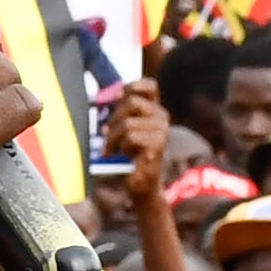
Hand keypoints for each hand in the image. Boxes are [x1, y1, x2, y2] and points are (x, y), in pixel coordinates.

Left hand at [100, 79, 174, 216]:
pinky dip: (122, 147)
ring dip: (114, 138)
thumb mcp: (124, 128)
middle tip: (108, 135)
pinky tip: (126, 155)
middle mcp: (162, 117)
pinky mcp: (158, 144)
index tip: (118, 96)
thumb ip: (122, 112)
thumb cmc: (130, 156)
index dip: (133, 86)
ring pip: (128, 123)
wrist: (141, 184)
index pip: (150, 86)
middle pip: (132, 102)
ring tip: (114, 149)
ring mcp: (162, 131)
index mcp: (155, 110)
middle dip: (114, 119)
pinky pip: (131, 137)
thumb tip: (111, 96)